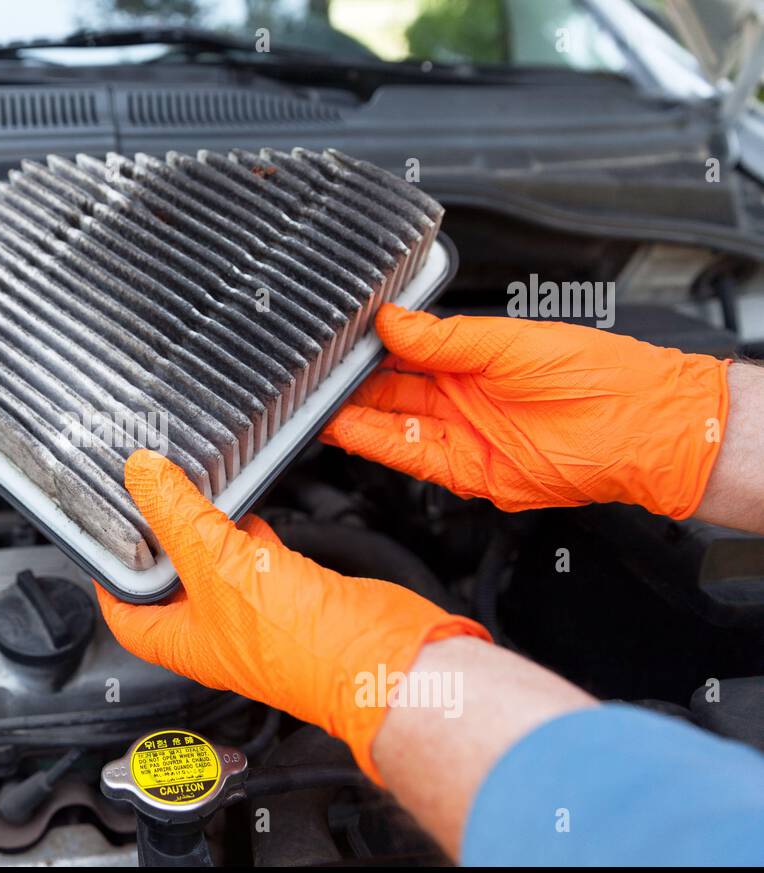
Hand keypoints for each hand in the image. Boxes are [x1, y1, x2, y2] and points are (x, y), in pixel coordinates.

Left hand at [95, 449, 488, 781]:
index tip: (101, 540)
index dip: (108, 579)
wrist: (378, 655)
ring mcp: (255, 612)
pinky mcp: (292, 591)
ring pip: (216, 564)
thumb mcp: (217, 564)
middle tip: (141, 500)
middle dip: (157, 544)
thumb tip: (142, 475)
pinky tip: (246, 505)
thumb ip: (177, 516)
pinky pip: (256, 554)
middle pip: (170, 584)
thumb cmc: (298, 643)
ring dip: (203, 530)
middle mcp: (215, 631)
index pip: (124, 614)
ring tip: (184, 490)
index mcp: (182, 642)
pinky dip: (247, 528)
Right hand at [323, 304, 730, 518]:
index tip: (337, 341)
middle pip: (392, 392)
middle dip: (352, 385)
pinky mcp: (467, 472)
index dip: (371, 349)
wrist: (638, 429)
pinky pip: (410, 457)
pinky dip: (375, 443)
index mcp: (475, 360)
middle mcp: (464, 398)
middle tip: (313, 376)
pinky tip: (344, 427)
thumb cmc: (594, 375)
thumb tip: (391, 321)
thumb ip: (444, 339)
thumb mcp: (509, 343)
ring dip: (353, 417)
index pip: (407, 354)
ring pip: (393, 425)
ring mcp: (464, 436)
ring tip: (314, 403)